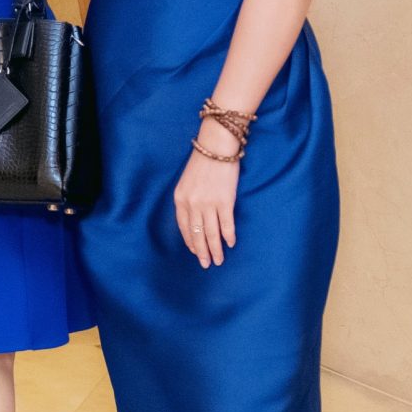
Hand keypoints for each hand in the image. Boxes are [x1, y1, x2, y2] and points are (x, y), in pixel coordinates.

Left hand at [172, 136, 239, 266]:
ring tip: (219, 260)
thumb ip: (188, 201)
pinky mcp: (225, 201)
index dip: (189, 241)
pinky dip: (228, 236)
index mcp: (180, 199)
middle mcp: (192, 204)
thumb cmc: (202, 163)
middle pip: (197, 234)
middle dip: (201, 251)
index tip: (195, 251)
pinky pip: (226, 224)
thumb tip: (195, 220)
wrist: (216, 147)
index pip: (183, 227)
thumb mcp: (186, 182)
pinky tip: (230, 243)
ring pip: (211, 233)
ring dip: (215, 249)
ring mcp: (208, 204)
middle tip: (206, 264)